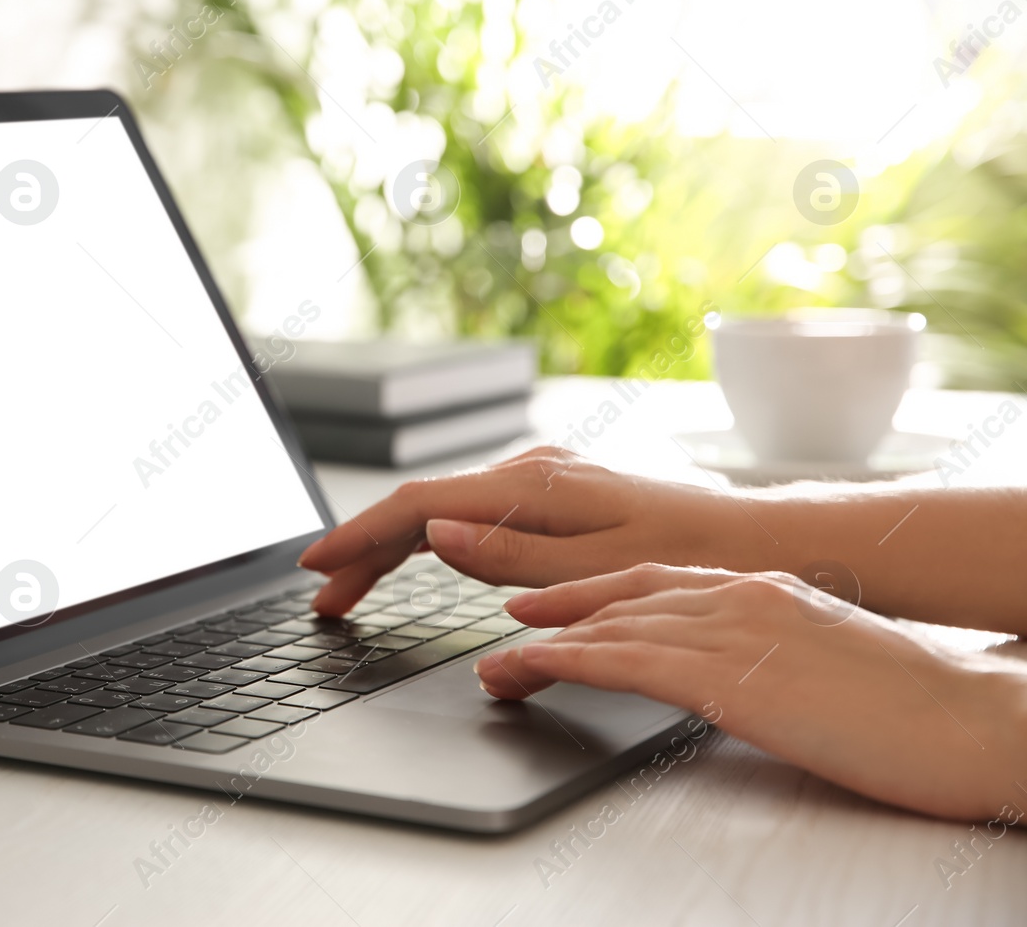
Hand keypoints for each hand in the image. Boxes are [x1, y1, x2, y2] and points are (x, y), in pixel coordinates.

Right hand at [300, 447, 766, 616]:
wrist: (756, 541)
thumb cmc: (691, 559)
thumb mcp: (597, 571)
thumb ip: (509, 554)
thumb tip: (435, 533)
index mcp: (533, 486)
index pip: (418, 507)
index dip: (360, 537)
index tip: (316, 566)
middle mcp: (530, 471)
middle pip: (422, 509)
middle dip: (365, 553)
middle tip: (324, 600)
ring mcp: (542, 480)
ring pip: (444, 511)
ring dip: (394, 550)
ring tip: (352, 590)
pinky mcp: (556, 494)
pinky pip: (473, 513)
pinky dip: (433, 541)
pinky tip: (419, 560)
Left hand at [477, 564, 1026, 820]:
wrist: (973, 722)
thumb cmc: (914, 706)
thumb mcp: (826, 661)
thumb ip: (771, 652)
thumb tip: (737, 673)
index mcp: (764, 589)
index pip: (658, 581)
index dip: (596, 591)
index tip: (553, 602)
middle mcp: (740, 596)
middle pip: (622, 596)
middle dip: (556, 611)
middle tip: (506, 622)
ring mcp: (735, 631)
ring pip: (612, 626)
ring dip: (544, 645)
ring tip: (496, 667)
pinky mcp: (732, 677)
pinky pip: (627, 661)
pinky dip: (569, 660)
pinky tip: (532, 667)